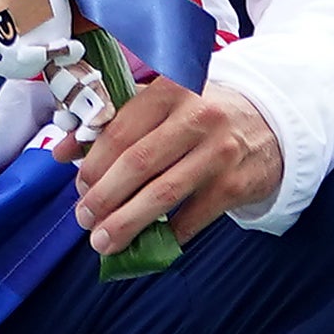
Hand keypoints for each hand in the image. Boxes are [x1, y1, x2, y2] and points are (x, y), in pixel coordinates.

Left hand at [78, 76, 279, 254]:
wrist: (271, 122)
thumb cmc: (202, 113)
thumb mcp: (160, 105)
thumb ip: (111, 123)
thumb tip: (63, 152)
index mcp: (169, 91)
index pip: (120, 131)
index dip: (93, 165)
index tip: (79, 187)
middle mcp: (197, 117)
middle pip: (138, 164)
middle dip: (103, 197)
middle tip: (83, 219)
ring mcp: (220, 152)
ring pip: (163, 195)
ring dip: (127, 223)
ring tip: (104, 241)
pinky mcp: (236, 184)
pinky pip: (194, 217)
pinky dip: (168, 234)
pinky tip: (149, 243)